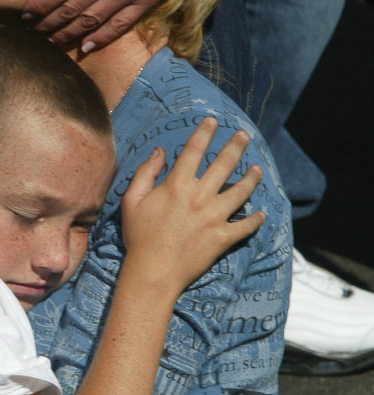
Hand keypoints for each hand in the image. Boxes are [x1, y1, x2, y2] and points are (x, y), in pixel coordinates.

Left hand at [22, 0, 228, 50]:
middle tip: (33, 32)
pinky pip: (118, 26)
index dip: (41, 4)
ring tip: (52, 41)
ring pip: (91, 21)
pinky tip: (86, 46)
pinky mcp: (144, 1)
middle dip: (48, 23)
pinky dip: (101, 38)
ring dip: (68, 34)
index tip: (25, 14)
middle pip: (71, 9)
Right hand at [121, 118, 264, 292]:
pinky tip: (262, 214)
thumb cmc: (139, 237)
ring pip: (241, 191)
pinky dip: (256, 219)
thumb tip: (160, 151)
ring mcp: (214, 217)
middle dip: (236, 146)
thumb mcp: (132, 201)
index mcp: (177, 185)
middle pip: (224, 164)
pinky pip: (246, 226)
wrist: (153, 272)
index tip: (213, 121)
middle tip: (244, 136)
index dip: (204, 132)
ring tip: (258, 169)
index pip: (194, 149)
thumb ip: (145, 173)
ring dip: (252, 178)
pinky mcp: (223, 237)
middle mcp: (199, 196)